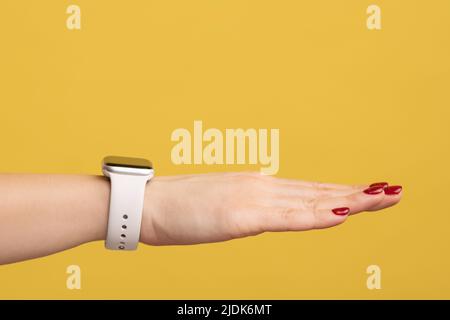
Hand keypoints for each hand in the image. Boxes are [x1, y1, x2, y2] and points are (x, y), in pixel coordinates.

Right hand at [140, 172, 401, 244]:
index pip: (308, 190)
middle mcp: (261, 187)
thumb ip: (247, 204)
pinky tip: (340, 215)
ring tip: (382, 197)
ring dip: (349, 201)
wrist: (146, 204)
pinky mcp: (240, 216)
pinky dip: (315, 217)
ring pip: (310, 201)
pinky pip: (285, 218)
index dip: (340, 191)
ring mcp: (252, 199)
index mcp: (257, 186)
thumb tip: (264, 202)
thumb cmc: (180, 207)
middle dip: (358, 194)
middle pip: (318, 192)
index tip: (367, 191)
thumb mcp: (222, 205)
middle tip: (392, 190)